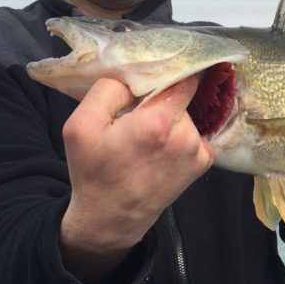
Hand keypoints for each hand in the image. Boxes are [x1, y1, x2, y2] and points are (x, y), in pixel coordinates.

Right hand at [59, 76, 213, 282]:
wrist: (112, 217)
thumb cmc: (94, 172)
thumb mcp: (81, 125)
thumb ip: (108, 90)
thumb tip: (135, 74)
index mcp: (158, 123)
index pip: (184, 76)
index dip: (172, 68)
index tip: (162, 65)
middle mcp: (186, 135)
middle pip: (181, 96)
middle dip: (162, 97)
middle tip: (138, 112)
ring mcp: (198, 151)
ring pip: (187, 114)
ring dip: (171, 118)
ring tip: (145, 137)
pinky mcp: (203, 162)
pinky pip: (194, 133)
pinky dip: (180, 135)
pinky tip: (159, 149)